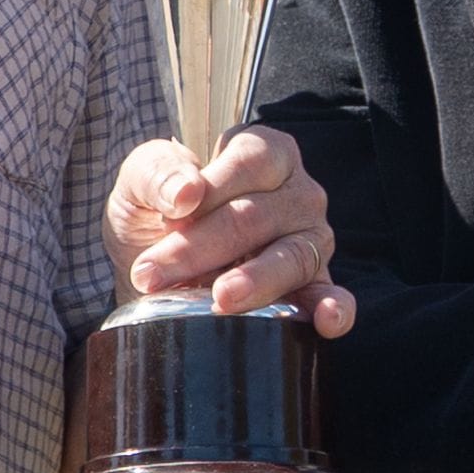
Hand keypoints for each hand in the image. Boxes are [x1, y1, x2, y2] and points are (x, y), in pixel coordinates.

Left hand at [105, 126, 355, 335]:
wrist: (151, 272)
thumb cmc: (156, 214)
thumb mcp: (139, 181)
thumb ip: (157, 172)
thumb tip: (187, 192)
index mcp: (263, 152)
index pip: (249, 161)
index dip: (210, 190)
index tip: (168, 221)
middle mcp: (296, 192)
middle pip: (258, 216)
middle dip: (201, 247)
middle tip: (153, 274)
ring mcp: (311, 240)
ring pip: (292, 257)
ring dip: (255, 280)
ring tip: (221, 298)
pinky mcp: (314, 287)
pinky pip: (333, 297)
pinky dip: (334, 309)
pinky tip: (325, 320)